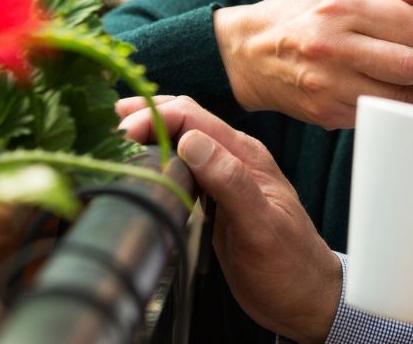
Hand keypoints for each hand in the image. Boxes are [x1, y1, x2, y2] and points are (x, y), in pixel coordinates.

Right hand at [116, 96, 340, 343]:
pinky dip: (159, 160)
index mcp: (248, 156)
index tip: (123, 130)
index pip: (195, 117)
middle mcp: (236, 159)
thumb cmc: (290, 266)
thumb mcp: (261, 227)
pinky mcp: (216, 200)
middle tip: (107, 126)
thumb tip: (192, 142)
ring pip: (183, 140)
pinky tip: (141, 165)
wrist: (305, 297)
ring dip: (151, 133)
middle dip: (147, 115)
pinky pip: (184, 168)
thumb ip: (231, 183)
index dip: (156, 116)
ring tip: (113, 136)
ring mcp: (225, 178)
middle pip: (186, 119)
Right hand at [213, 0, 412, 126]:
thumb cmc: (300, 10)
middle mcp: (333, 46)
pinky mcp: (327, 112)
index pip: (411, 25)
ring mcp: (329, 84)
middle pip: (411, 65)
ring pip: (400, 96)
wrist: (248, 52)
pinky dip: (393, 104)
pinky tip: (390, 90)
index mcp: (339, 6)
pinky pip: (378, 112)